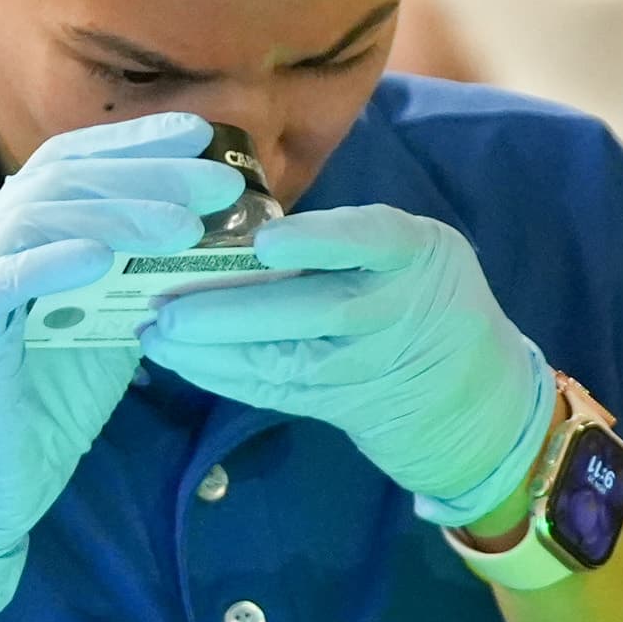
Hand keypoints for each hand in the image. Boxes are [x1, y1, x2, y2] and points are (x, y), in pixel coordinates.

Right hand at [0, 113, 244, 614]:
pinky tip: (103, 260)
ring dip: (116, 215)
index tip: (205, 135)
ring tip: (184, 227)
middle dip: (149, 174)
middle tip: (220, 186)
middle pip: (66, 178)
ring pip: (37, 216)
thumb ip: (146, 270)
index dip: (137, 140)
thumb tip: (218, 229)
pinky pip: (1, 281)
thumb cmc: (51, 397)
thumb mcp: (113, 318)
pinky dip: (52, 262)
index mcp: (15, 225)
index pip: (74, 159)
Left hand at [140, 204, 553, 526]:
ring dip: (210, 350)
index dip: (321, 240)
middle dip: (234, 311)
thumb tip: (240, 219)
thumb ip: (347, 234)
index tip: (265, 243)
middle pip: (315, 312)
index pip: (372, 238)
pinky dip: (221, 375)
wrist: (467, 387)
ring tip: (155, 332)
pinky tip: (177, 359)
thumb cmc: (420, 286)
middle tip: (167, 305)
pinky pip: (273, 390)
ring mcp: (364, 366)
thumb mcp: (410, 245)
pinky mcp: (335, 402)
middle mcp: (392, 310)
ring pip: (283, 360)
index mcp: (413, 253)